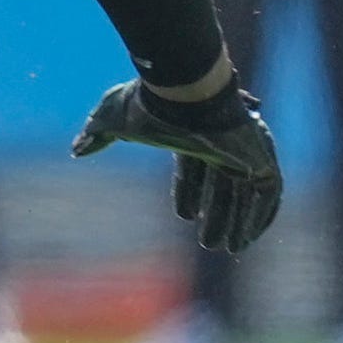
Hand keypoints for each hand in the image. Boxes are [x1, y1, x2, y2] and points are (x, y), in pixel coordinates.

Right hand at [73, 79, 284, 255]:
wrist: (184, 92)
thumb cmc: (150, 105)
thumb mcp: (114, 120)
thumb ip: (97, 135)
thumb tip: (76, 149)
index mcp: (192, 135)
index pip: (193, 168)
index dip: (187, 193)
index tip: (183, 216)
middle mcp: (220, 143)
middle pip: (221, 187)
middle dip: (216, 216)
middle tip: (208, 244)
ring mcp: (244, 149)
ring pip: (245, 194)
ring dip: (239, 223)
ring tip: (230, 250)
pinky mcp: (261, 157)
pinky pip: (266, 193)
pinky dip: (258, 216)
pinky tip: (247, 238)